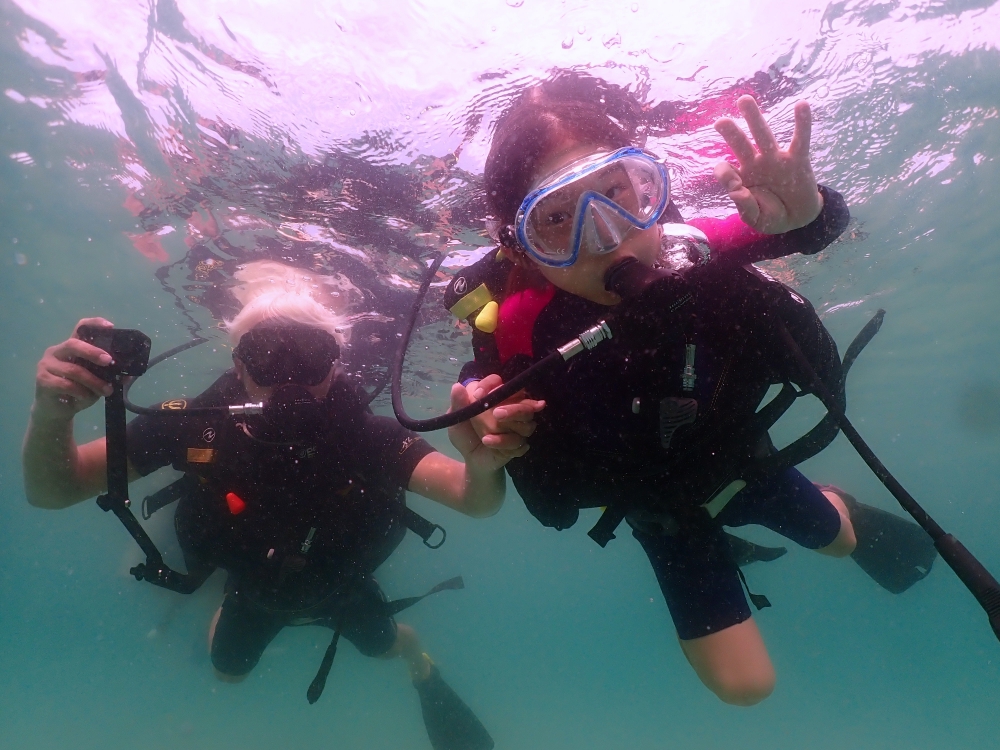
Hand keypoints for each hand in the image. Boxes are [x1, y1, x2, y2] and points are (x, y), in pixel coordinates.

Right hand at [33, 318, 115, 420]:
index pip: (80, 328)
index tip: (111, 327)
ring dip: (93, 381)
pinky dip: (80, 391)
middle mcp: (56, 352)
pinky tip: (86, 397)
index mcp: (71, 348)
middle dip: (93, 352)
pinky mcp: (42, 379)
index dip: (94, 324)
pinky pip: (65, 384)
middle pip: (74, 345)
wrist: (56, 411)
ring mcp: (46, 365)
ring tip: (106, 390)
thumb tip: (128, 375)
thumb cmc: (77, 392)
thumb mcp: (96, 383)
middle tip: (109, 361)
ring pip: (73, 370)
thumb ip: (108, 376)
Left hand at [447, 374, 544, 471]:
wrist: (471, 458)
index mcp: (494, 397)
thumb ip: (458, 403)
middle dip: (512, 407)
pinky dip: (503, 442)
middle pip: (523, 401)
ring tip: (487, 433)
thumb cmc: (465, 434)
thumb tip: (457, 386)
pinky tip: (488, 442)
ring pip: (527, 423)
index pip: (498, 382)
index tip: (478, 395)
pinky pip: (519, 443)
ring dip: (511, 424)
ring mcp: (518, 427)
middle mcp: (511, 407)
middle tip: (496, 414)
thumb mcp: (456, 420)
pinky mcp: (519, 445)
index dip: (490, 385)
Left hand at [713, 96, 821, 233]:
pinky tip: (801, 105)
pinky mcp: (798, 160)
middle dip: (730, 132)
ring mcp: (776, 160)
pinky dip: (802, 124)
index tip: (734, 187)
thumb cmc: (772, 216)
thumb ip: (745, 207)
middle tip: (720, 121)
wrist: (799, 219)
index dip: (725, 174)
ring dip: (754, 118)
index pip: (726, 170)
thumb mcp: (756, 219)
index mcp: (740, 178)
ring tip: (744, 100)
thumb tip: (736, 191)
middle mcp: (755, 164)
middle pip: (740, 145)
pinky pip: (800, 139)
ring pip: (763, 136)